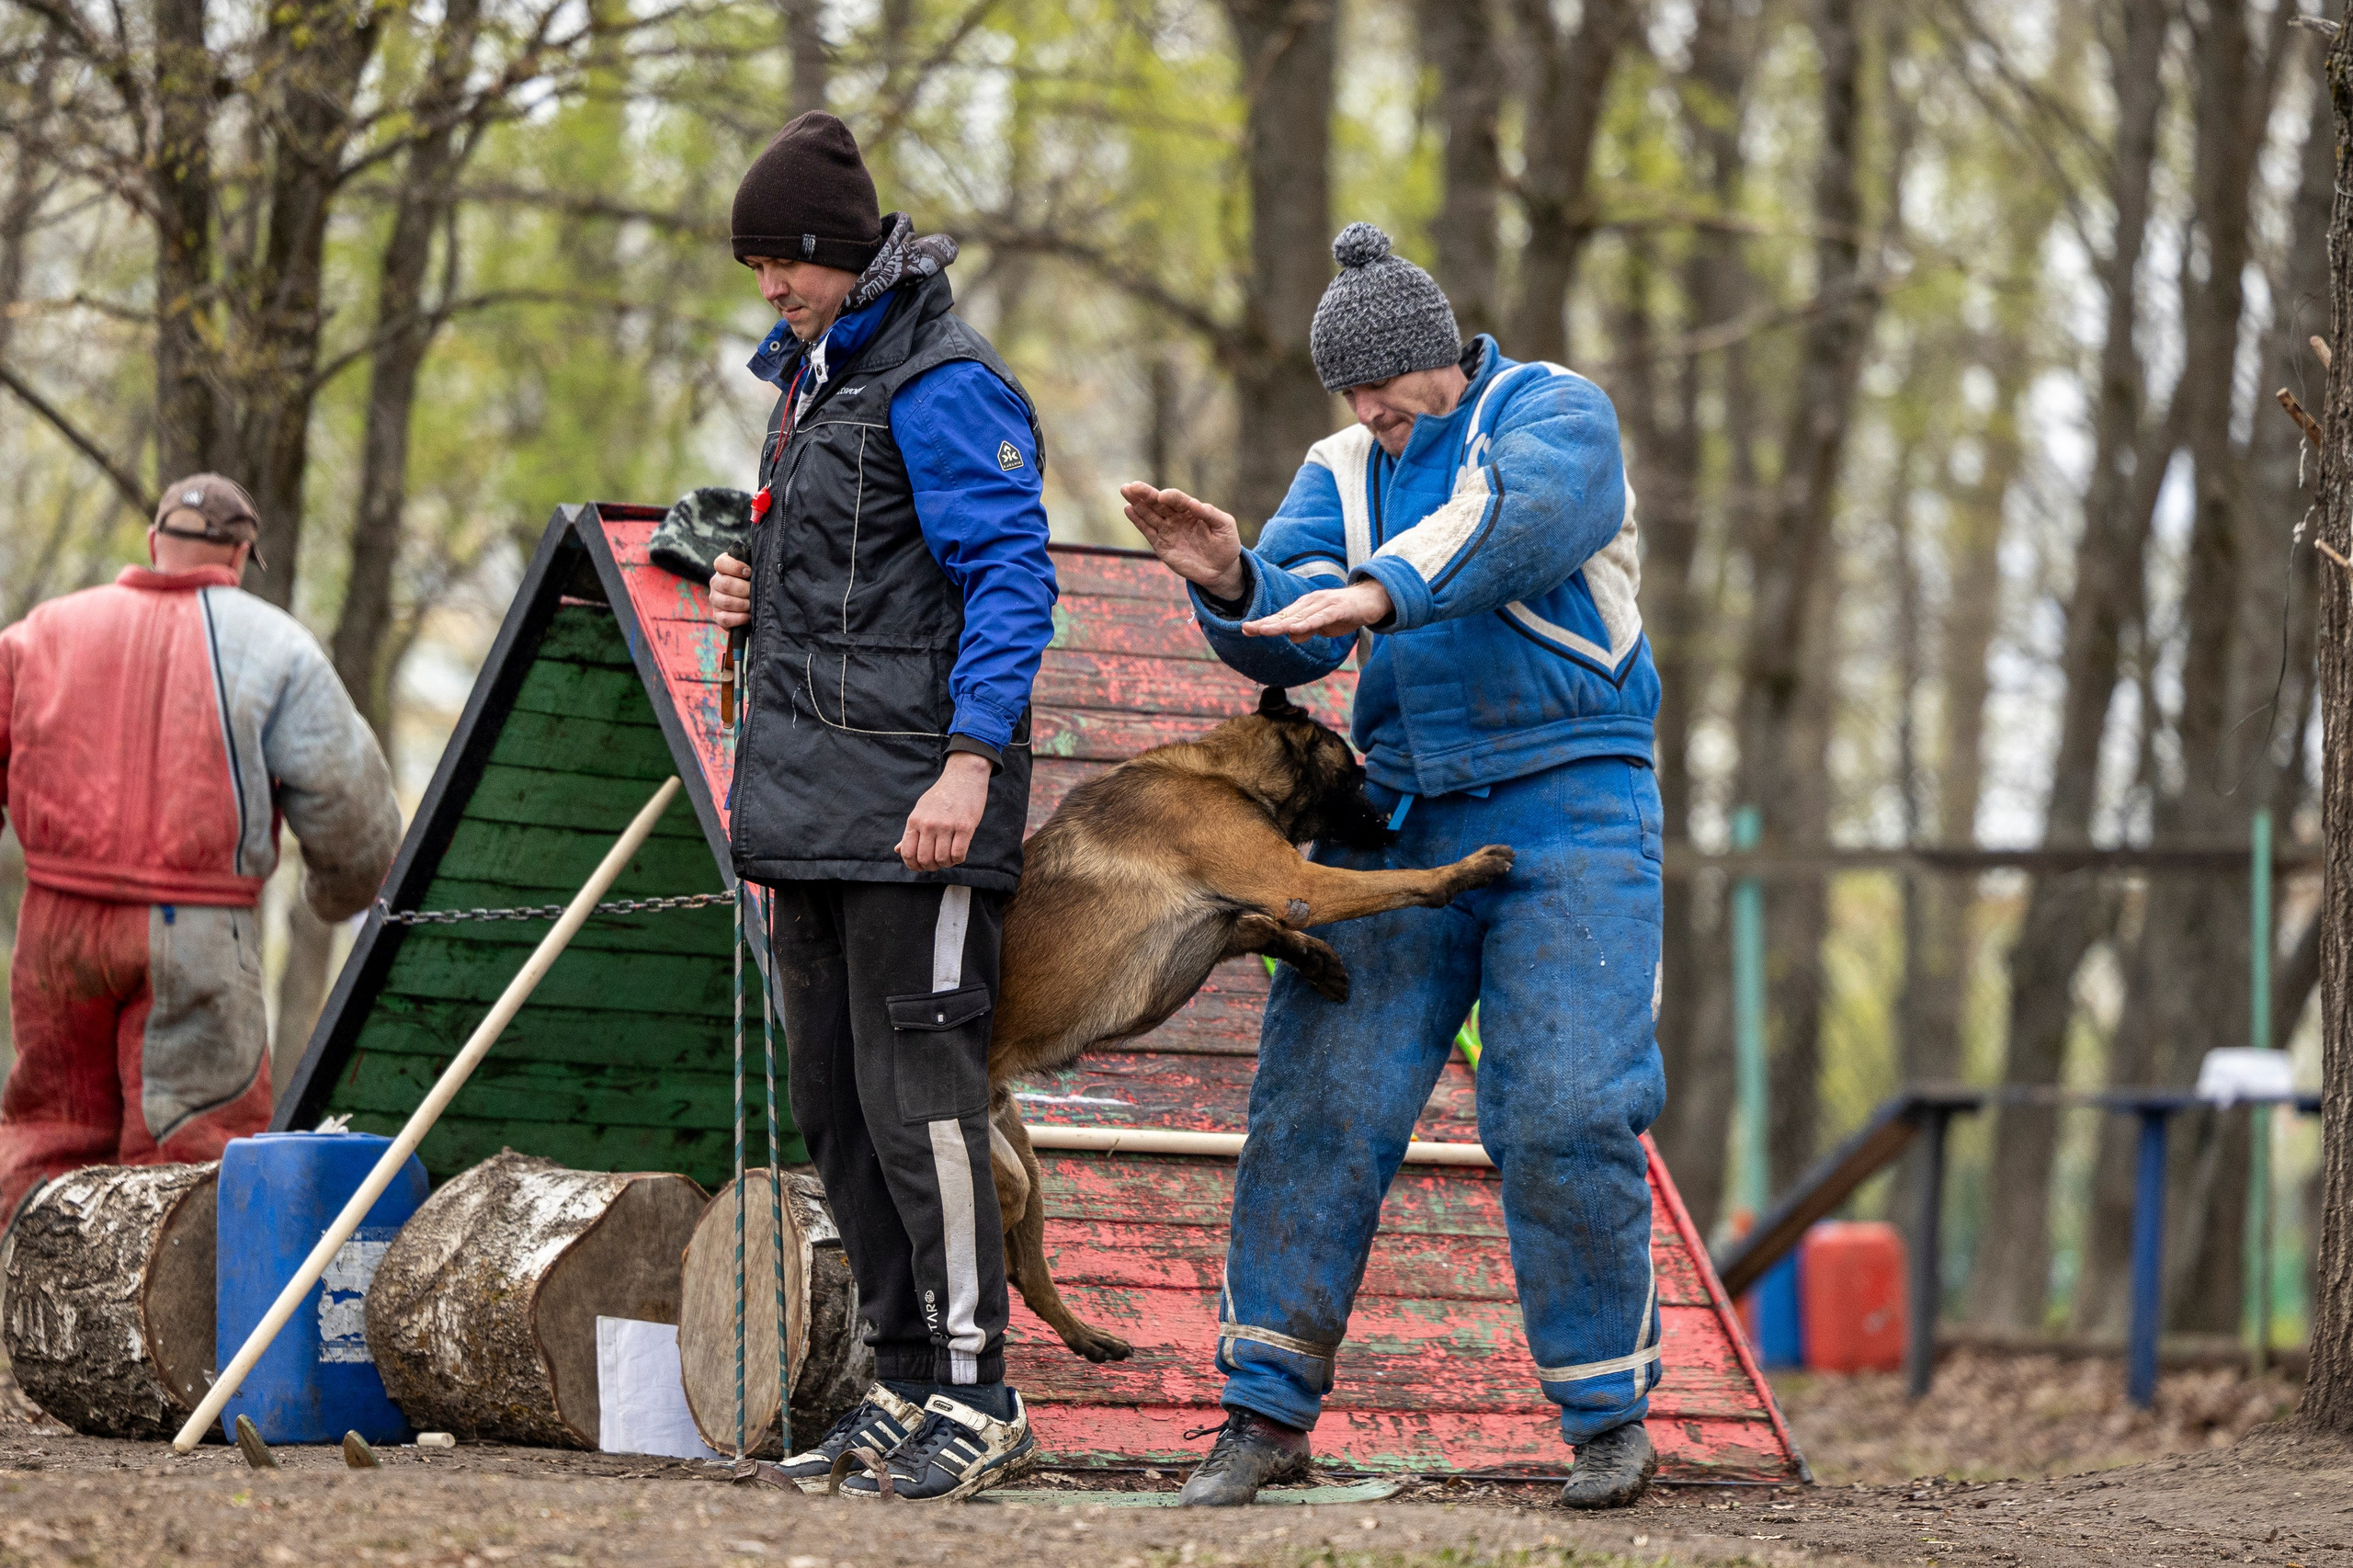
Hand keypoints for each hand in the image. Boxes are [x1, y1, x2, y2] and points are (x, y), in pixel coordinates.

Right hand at [710, 551, 751, 628]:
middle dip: (745, 589)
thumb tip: (761, 565)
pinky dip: (739, 618)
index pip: (721, 563)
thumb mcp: (754, 570)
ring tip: (753, 605)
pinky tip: (749, 616)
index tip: (749, 572)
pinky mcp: (717, 615)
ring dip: (744, 604)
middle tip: (755, 592)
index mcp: (722, 568)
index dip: (735, 567)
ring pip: (726, 602)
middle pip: (725, 584)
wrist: (753, 603)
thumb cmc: (754, 582)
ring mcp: (715, 599)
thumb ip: (755, 565)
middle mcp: (715, 582)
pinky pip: (725, 618)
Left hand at [897, 752, 992, 871]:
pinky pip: (958, 854)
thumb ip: (911, 832)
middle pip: (925, 859)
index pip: (908, 852)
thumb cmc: (942, 795)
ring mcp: (946, 825)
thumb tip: (898, 850)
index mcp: (915, 820)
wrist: (964, 776)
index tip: (920, 867)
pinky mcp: (965, 826)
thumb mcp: (921, 810)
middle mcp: (928, 824)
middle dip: (931, 866)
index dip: (913, 865)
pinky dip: (958, 859)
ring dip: (946, 864)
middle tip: (937, 863)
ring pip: (942, 859)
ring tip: (949, 857)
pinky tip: (958, 853)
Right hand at [1120, 483, 1246, 600]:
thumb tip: (1194, 503)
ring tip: (1126, 490)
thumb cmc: (1226, 544)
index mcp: (1192, 510)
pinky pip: (1148, 531)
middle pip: (1158, 503)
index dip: (1170, 497)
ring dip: (1137, 503)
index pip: (1178, 500)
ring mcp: (1168, 531)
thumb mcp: (1225, 526)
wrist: (1221, 570)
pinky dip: (1138, 521)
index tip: (1162, 496)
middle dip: (1145, 494)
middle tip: (1131, 485)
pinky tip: (1128, 509)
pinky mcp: (1162, 545)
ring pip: (1150, 514)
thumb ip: (1210, 514)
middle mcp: (1177, 518)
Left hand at [1243, 580, 1393, 642]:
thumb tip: (1291, 636)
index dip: (1265, 623)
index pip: (1282, 616)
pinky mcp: (1338, 608)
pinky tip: (1295, 629)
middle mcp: (1312, 602)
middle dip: (1266, 623)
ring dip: (1282, 623)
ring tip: (1264, 630)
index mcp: (1306, 607)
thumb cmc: (1345, 613)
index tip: (1246, 629)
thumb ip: (1308, 630)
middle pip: (1286, 615)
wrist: (1372, 599)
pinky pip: (1321, 617)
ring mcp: (1325, 603)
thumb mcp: (1324, 626)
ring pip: (1300, 616)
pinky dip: (1308, 623)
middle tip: (1247, 629)